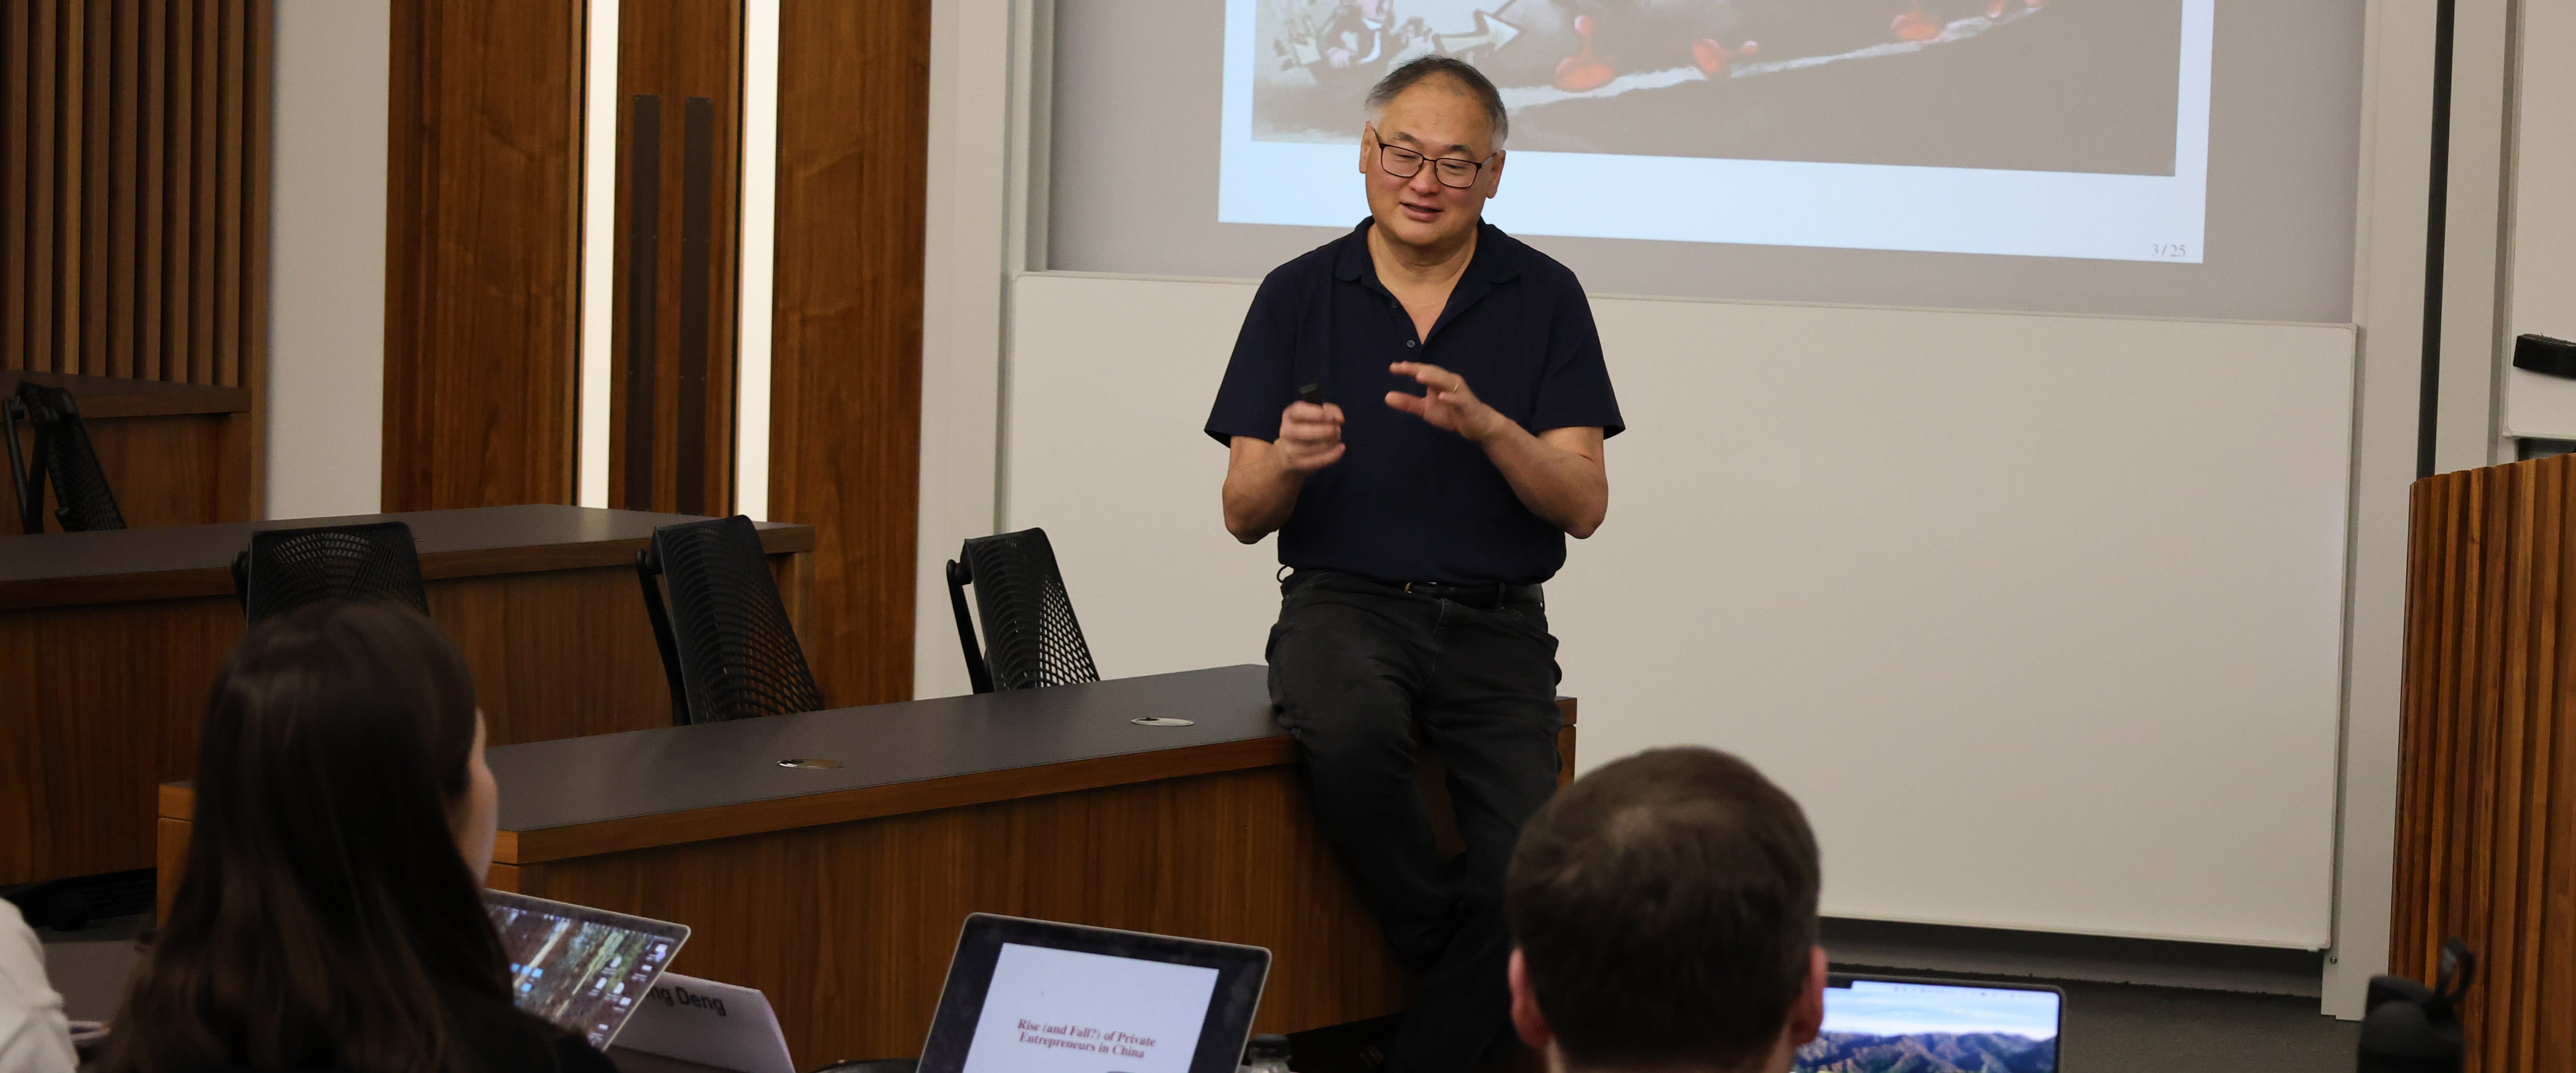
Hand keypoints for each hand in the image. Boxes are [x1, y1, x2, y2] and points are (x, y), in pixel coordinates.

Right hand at [1276, 401, 1345, 472]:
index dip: (1314, 413)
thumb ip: (1331, 411)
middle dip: (1324, 431)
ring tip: (1336, 438)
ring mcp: (1291, 449)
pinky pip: (1316, 461)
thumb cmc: (1309, 426)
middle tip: (1337, 429)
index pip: (1297, 412)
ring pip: (1310, 448)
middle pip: (1302, 432)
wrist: (1293, 452)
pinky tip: (1341, 448)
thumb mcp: (1319, 413)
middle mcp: (1286, 431)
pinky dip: (1332, 455)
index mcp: (1290, 415)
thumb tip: (1339, 419)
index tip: (1329, 416)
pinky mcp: (1298, 464)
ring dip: (1329, 443)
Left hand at [1386, 362, 1502, 440]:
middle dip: (1418, 369)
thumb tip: (1387, 397)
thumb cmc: (1452, 414)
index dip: (1409, 369)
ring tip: (1418, 376)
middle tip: (1402, 367)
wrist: (1478, 425)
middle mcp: (1449, 382)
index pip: (1422, 371)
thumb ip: (1408, 403)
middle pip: (1432, 372)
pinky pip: (1459, 399)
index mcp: (1438, 381)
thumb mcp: (1426, 410)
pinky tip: (1441, 397)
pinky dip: (1451, 397)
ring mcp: (1459, 392)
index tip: (1393, 367)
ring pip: (1446, 381)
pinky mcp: (1467, 404)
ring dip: (1433, 378)